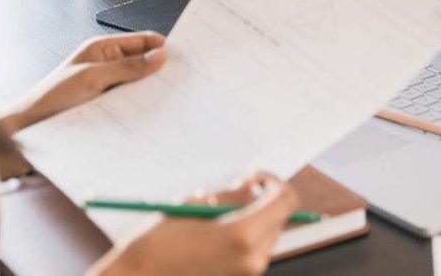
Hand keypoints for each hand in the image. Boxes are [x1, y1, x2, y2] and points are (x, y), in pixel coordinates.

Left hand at [0, 31, 167, 133]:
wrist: (29, 132)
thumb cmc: (50, 99)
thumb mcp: (91, 77)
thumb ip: (127, 66)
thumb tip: (159, 55)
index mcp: (103, 49)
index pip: (144, 41)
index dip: (164, 47)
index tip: (184, 59)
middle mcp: (109, 65)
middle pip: (146, 63)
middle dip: (162, 71)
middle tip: (183, 82)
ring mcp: (110, 87)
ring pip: (141, 85)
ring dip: (153, 92)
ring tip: (171, 100)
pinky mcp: (110, 107)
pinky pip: (134, 104)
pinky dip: (144, 107)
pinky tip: (153, 114)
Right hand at [93, 172, 298, 275]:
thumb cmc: (155, 245)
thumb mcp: (192, 206)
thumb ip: (230, 195)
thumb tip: (253, 185)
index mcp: (243, 236)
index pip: (285, 201)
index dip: (274, 181)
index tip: (255, 174)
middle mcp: (253, 259)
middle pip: (278, 218)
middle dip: (263, 198)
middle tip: (237, 185)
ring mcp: (247, 275)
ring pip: (266, 235)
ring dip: (252, 217)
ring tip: (215, 213)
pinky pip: (252, 252)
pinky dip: (243, 236)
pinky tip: (212, 233)